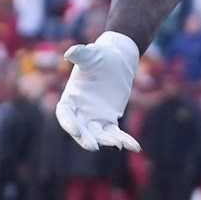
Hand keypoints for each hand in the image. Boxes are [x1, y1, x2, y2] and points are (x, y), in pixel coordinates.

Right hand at [55, 32, 141, 152]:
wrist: (117, 59)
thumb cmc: (100, 55)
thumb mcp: (92, 54)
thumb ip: (81, 55)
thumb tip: (71, 52)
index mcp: (70, 96)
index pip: (65, 114)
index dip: (69, 123)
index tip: (76, 131)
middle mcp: (79, 111)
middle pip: (80, 129)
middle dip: (86, 138)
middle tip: (94, 147)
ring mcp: (94, 117)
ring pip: (98, 134)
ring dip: (107, 141)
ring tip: (119, 145)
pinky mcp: (109, 120)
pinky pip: (115, 133)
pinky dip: (124, 140)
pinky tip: (135, 146)